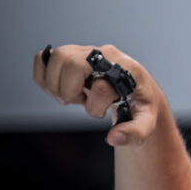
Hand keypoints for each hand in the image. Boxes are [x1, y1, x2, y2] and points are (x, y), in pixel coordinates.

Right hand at [32, 44, 162, 146]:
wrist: (137, 90)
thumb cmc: (140, 104)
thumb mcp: (146, 122)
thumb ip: (134, 132)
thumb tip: (114, 137)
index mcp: (126, 69)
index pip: (100, 87)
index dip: (95, 107)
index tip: (102, 111)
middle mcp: (105, 55)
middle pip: (71, 63)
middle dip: (69, 91)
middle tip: (80, 102)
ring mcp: (88, 52)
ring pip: (57, 57)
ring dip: (56, 84)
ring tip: (71, 95)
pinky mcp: (73, 55)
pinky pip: (46, 58)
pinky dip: (44, 76)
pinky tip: (58, 88)